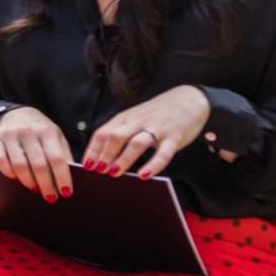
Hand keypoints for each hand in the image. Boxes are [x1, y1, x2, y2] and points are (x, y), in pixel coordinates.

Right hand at [0, 105, 73, 201]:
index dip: (62, 177)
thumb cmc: (40, 129)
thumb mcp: (57, 137)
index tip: (66, 192)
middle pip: (38, 165)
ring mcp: (10, 134)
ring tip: (35, 189)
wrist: (18, 113)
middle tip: (51, 197)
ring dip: (28, 182)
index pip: (56, 158)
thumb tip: (71, 176)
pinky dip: (8, 173)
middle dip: (46, 185)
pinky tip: (16, 178)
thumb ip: (63, 154)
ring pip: (19, 165)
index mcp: (47, 131)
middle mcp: (28, 131)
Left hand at [84, 86, 212, 179]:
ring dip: (124, 159)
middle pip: (116, 136)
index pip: (103, 133)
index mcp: (125, 118)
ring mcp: (156, 129)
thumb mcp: (134, 119)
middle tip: (98, 171)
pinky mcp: (174, 137)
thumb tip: (100, 156)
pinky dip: (153, 164)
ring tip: (115, 173)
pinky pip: (163, 152)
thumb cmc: (156, 114)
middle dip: (105, 154)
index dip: (93, 150)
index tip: (86, 166)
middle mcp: (138, 122)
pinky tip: (144, 175)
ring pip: (137, 143)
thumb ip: (119, 133)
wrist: (189, 100)